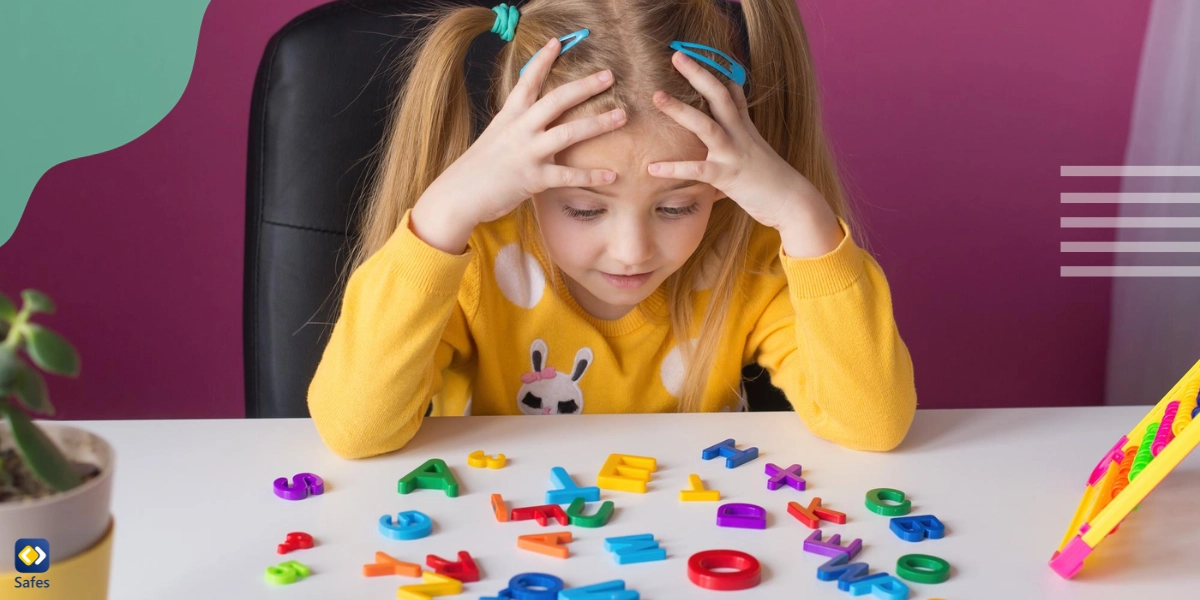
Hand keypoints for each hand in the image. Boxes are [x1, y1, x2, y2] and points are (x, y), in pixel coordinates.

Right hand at [417, 36, 626, 228]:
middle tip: (609, 76)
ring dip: (598, 123)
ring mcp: (527, 152)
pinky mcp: (534, 178)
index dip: (543, 60)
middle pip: (556, 100)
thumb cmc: (480, 167)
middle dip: (585, 86)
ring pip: (569, 133)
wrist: (459, 194)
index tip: (559, 42)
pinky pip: (569, 175)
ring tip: (621, 116)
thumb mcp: (496, 136)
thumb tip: (536, 117)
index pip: (528, 80)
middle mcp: (520, 129)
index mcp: (510, 116)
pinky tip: (612, 174)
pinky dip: (592, 175)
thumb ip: (517, 125)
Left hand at [647, 51, 835, 234]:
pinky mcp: (727, 176)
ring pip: (706, 125)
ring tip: (657, 96)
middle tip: (677, 56)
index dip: (718, 71)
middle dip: (698, 74)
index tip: (699, 53)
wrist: (792, 202)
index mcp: (745, 128)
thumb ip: (736, 148)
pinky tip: (652, 167)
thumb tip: (713, 155)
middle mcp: (739, 135)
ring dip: (681, 110)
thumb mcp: (756, 155)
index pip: (733, 93)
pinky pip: (697, 170)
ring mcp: (733, 154)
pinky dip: (674, 168)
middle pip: (719, 96)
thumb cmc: (771, 182)